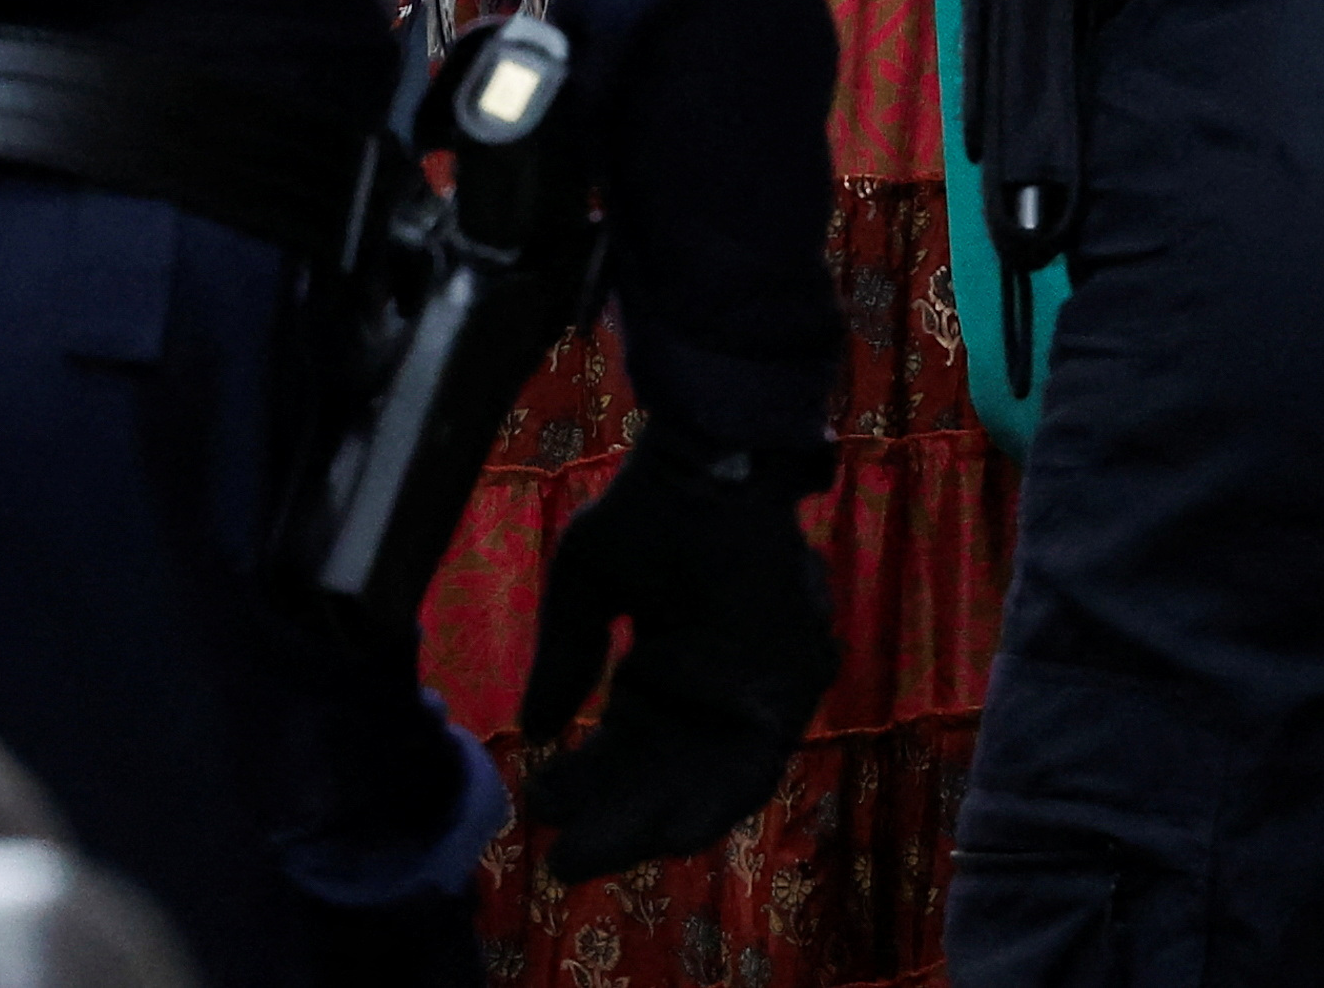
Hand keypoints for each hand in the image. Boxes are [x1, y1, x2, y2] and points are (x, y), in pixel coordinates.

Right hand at [514, 437, 839, 878]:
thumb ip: (565, 657)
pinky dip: (719, 799)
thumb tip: (532, 732)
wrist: (712, 463)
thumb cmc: (648, 512)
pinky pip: (758, 759)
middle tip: (563, 859)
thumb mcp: (585, 588)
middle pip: (662, 778)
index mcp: (663, 668)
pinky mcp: (790, 685)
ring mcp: (753, 690)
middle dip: (613, 822)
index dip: (584, 784)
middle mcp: (709, 689)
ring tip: (605, 855)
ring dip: (658, 824)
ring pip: (706, 782)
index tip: (538, 810)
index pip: (623, 747)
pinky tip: (674, 832)